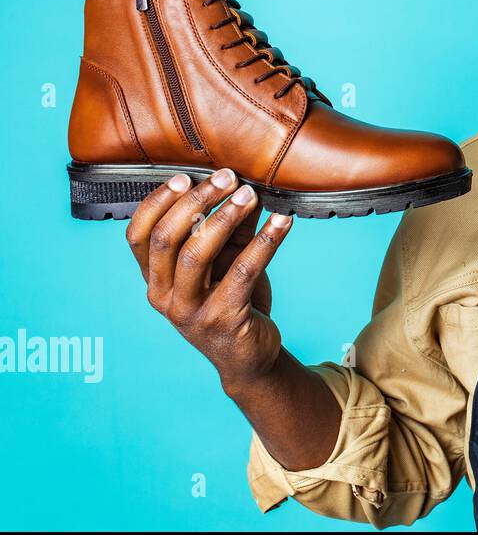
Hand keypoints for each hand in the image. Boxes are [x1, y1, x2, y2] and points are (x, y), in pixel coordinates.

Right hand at [125, 168, 292, 391]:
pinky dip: (265, 242)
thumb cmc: (234, 302)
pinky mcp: (223, 320)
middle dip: (196, 201)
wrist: (250, 357)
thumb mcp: (226, 262)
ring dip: (226, 217)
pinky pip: (243, 272)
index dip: (157, 203)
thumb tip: (243, 187)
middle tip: (226, 177)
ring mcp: (189, 311)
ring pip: (197, 254)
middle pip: (166, 239)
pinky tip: (283, 222)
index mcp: (155, 279)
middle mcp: (164, 296)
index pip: (138, 235)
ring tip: (251, 194)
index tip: (184, 177)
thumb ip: (230, 229)